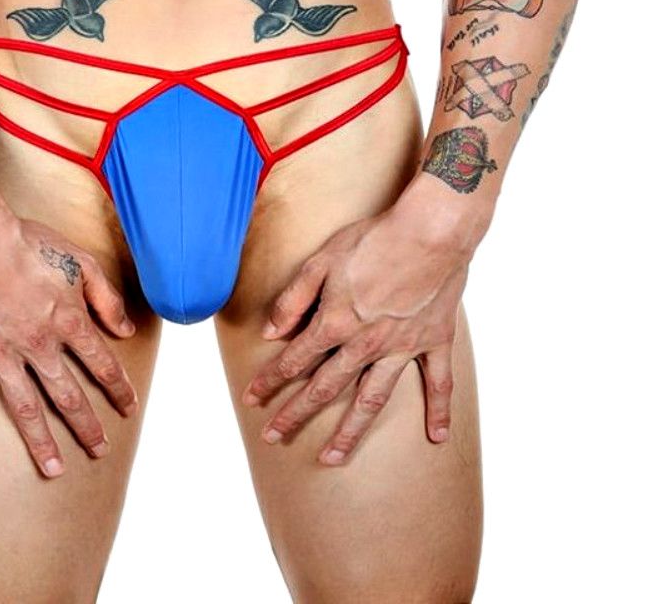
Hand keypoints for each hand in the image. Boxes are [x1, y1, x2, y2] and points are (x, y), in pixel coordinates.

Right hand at [0, 216, 138, 477]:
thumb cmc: (28, 242)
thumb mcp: (81, 261)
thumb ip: (106, 298)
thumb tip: (125, 330)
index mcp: (68, 322)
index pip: (102, 365)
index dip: (119, 388)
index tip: (129, 408)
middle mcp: (39, 345)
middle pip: (69, 396)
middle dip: (87, 426)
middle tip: (99, 450)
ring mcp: (1, 352)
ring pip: (25, 407)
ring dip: (41, 441)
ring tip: (53, 469)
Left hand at [242, 186, 481, 465]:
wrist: (430, 232)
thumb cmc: (373, 239)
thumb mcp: (321, 260)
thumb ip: (294, 298)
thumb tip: (270, 331)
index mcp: (335, 322)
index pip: (294, 358)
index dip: (269, 379)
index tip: (251, 399)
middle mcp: (365, 344)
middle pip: (324, 388)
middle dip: (295, 413)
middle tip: (274, 437)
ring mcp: (401, 347)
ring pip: (371, 399)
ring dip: (351, 432)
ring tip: (332, 458)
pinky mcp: (433, 342)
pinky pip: (437, 383)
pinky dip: (439, 411)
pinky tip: (436, 438)